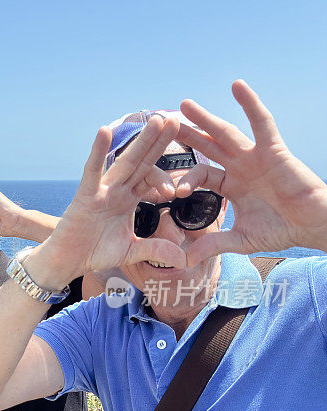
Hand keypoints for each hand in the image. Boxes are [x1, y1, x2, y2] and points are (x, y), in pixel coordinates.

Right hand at [33, 115, 182, 285]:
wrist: (67, 261)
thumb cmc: (94, 252)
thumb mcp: (131, 251)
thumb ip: (155, 249)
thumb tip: (183, 260)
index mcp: (128, 199)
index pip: (150, 180)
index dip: (165, 179)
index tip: (178, 191)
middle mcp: (117, 189)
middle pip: (142, 162)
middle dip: (158, 142)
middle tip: (175, 120)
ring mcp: (102, 189)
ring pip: (125, 161)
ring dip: (141, 141)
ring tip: (156, 120)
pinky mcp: (85, 194)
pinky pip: (92, 170)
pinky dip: (97, 152)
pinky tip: (104, 131)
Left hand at [176, 80, 326, 263]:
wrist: (310, 226)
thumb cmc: (280, 230)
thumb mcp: (239, 239)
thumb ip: (212, 245)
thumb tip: (183, 260)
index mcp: (230, 184)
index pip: (201, 174)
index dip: (185, 180)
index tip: (173, 191)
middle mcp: (239, 166)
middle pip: (206, 147)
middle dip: (186, 136)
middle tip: (162, 124)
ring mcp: (255, 156)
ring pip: (225, 133)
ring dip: (205, 118)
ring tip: (183, 105)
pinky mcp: (273, 149)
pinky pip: (261, 122)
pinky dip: (250, 103)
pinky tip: (237, 86)